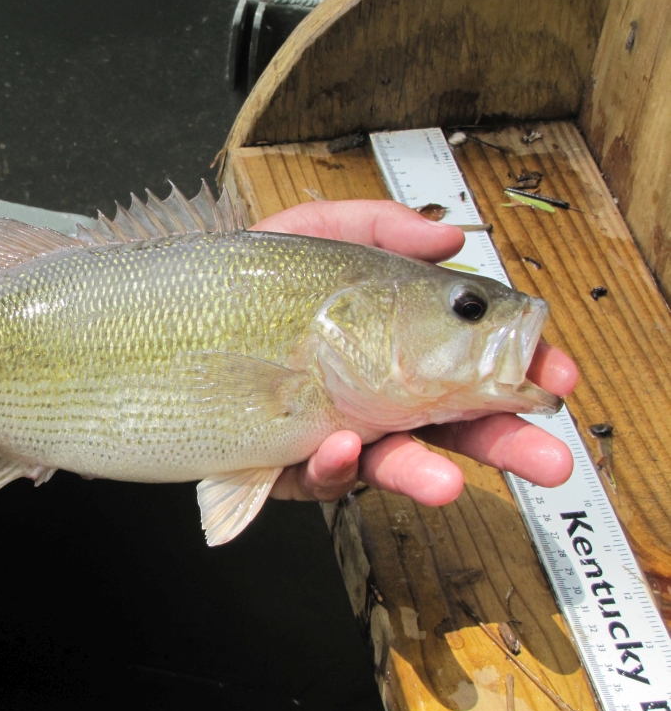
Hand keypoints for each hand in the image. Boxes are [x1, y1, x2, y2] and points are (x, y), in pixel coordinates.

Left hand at [253, 199, 577, 505]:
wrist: (157, 323)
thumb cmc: (240, 281)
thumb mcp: (309, 235)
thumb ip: (377, 227)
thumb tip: (449, 237)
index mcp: (392, 342)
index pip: (468, 357)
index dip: (513, 367)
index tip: (553, 373)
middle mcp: (371, 390)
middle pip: (448, 421)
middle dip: (500, 441)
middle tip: (546, 459)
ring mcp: (331, 431)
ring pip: (390, 462)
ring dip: (422, 473)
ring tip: (448, 483)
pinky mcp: (285, 464)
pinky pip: (316, 476)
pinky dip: (332, 466)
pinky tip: (339, 446)